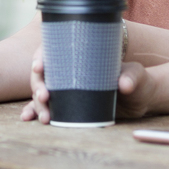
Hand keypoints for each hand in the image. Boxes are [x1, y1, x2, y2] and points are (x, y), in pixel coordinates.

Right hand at [20, 53, 157, 120]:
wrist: (141, 98)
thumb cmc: (138, 79)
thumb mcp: (137, 75)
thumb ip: (133, 77)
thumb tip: (123, 84)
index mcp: (81, 54)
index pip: (54, 50)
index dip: (42, 56)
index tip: (39, 67)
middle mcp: (69, 69)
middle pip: (44, 74)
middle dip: (38, 86)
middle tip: (45, 97)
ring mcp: (67, 87)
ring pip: (42, 92)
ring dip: (36, 103)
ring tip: (43, 117)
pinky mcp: (69, 103)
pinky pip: (48, 106)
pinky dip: (36, 111)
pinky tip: (28, 119)